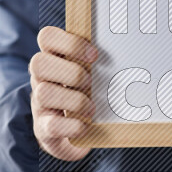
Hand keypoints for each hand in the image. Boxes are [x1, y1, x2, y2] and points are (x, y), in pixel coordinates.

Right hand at [29, 26, 97, 160]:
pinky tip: (85, 126)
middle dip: (71, 72)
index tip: (94, 55)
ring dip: (74, 100)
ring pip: (43, 93)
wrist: (74, 134)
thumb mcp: (92, 74)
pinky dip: (72, 125)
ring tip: (92, 108)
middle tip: (91, 82)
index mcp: (53, 58)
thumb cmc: (87, 95)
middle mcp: (40, 78)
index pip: (47, 37)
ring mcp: (38, 103)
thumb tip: (132, 52)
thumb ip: (99, 61)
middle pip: (38, 63)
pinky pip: (50, 125)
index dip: (69, 43)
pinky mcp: (42, 128)